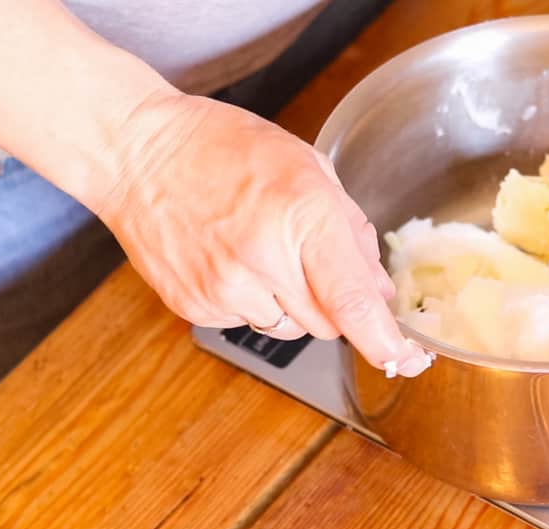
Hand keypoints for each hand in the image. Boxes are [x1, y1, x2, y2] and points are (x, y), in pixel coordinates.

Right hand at [98, 92, 431, 376]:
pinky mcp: (195, 306)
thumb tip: (381, 290)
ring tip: (264, 252)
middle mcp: (264, 258)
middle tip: (314, 261)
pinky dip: (255, 302)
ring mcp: (225, 287)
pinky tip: (234, 261)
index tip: (410, 360)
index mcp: (302, 215)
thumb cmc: (223, 148)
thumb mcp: (309, 168)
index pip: (354, 302)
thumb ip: (353, 232)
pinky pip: (249, 323)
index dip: (387, 341)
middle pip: (329, 324)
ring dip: (295, 305)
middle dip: (337, 304)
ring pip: (292, 329)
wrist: (138, 152)